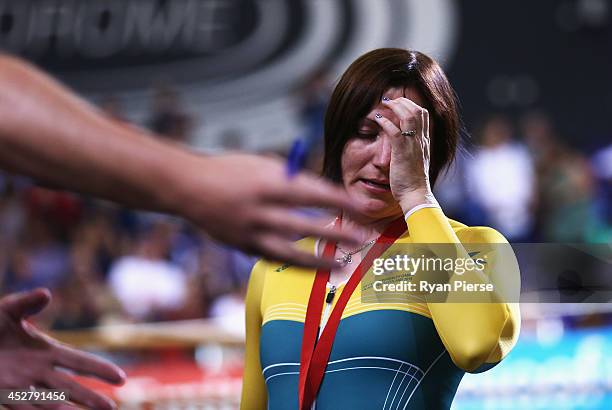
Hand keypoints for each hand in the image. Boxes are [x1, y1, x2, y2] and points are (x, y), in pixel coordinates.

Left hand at [0, 289, 124, 409]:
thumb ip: (27, 303)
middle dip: (90, 398)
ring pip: (48, 402)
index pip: (79, 362)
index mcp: (46, 351)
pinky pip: (20, 407)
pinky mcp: (2, 394)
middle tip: (110, 408)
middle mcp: (38, 372)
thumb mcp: (7, 310)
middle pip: (69, 388)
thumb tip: (46, 294)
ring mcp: (20, 386)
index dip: (100, 370)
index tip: (121, 378)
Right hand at [168, 153, 362, 267]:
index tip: (362, 207)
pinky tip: (311, 267)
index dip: (340, 201)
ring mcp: (249, 232)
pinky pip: (272, 257)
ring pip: (290, 252)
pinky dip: (293, 261)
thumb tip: (321, 195)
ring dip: (318, 260)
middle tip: (362, 238)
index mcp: (268, 183)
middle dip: (336, 233)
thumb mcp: (262, 165)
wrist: (186, 187)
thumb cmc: (231, 170)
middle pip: (305, 225)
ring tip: (341, 266)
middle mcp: (260, 210)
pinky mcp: (240, 246)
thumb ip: (290, 180)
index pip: (313, 193)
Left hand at [374, 97, 437, 210]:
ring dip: (395, 107)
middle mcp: (421, 141)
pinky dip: (385, 122)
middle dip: (404, 101)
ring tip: (384, 104)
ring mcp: (413, 146)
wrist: (416, 194)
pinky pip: (395, 131)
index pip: (424, 115)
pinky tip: (377, 119)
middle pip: (418, 111)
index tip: (400, 102)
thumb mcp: (415, 161)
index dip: (412, 105)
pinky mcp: (402, 153)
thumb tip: (404, 144)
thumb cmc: (413, 181)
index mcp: (425, 142)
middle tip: (390, 100)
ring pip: (408, 117)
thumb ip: (411, 149)